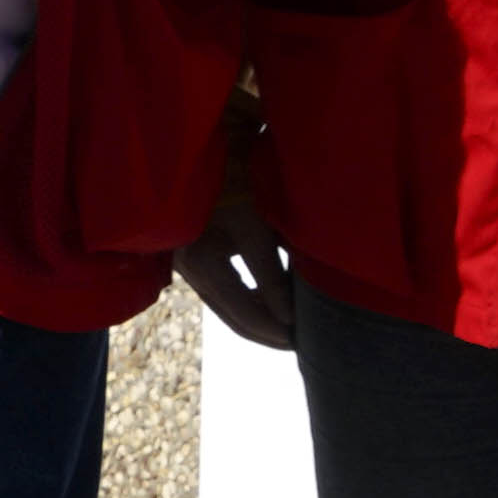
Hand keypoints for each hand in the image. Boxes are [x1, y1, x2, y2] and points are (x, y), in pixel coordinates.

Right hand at [178, 185, 294, 351]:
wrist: (198, 153)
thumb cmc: (236, 176)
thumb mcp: (260, 218)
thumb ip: (277, 263)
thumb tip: (294, 310)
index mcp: (208, 258)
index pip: (253, 301)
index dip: (282, 323)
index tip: (308, 335)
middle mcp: (194, 268)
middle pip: (237, 315)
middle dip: (271, 334)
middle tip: (302, 345)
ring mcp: (189, 267)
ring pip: (228, 310)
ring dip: (259, 325)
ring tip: (291, 333)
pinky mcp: (192, 264)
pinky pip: (221, 296)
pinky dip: (247, 306)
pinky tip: (272, 307)